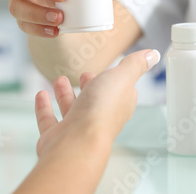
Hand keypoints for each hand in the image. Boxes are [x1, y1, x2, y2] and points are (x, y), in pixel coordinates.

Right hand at [15, 49, 160, 193]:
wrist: (77, 142)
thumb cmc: (102, 110)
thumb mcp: (123, 77)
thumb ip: (135, 64)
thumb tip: (154, 54)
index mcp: (117, 105)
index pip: (121, 92)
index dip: (117, 80)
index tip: (111, 70)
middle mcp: (99, 118)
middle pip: (95, 101)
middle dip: (90, 86)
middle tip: (84, 75)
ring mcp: (77, 129)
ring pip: (72, 109)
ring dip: (66, 94)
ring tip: (59, 79)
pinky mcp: (57, 136)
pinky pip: (49, 120)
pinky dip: (44, 107)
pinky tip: (41, 95)